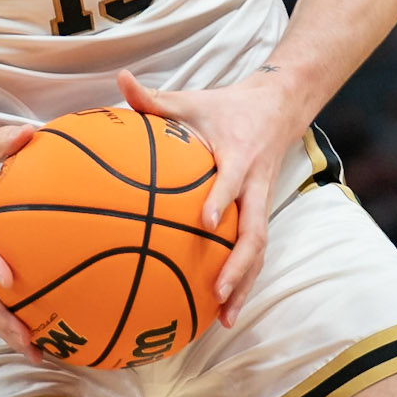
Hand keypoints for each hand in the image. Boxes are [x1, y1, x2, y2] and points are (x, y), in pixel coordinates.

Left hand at [118, 66, 292, 326]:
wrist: (278, 107)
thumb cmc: (223, 107)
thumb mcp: (191, 99)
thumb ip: (153, 98)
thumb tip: (119, 79)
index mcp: (238, 157)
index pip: (231, 182)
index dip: (222, 200)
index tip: (207, 222)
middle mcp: (254, 185)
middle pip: (255, 231)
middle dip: (240, 264)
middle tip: (219, 292)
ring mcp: (260, 203)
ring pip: (259, 250)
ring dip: (245, 283)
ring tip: (225, 317)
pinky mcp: (261, 214)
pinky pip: (255, 252)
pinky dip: (243, 280)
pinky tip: (224, 309)